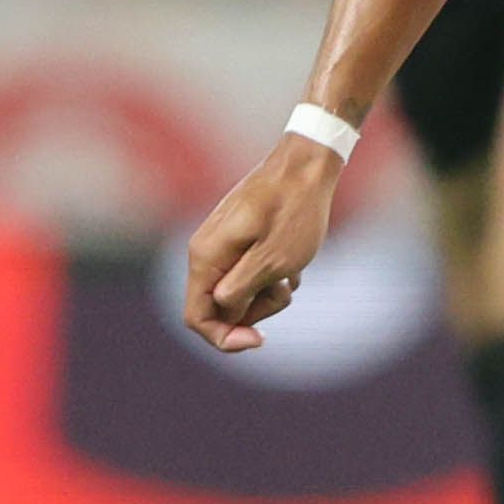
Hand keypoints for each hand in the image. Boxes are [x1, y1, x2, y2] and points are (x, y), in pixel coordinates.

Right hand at [182, 137, 343, 353]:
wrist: (307, 164)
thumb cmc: (294, 210)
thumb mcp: (273, 260)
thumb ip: (241, 291)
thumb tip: (223, 312)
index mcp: (206, 258)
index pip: (196, 318)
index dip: (224, 337)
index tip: (260, 339)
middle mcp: (207, 252)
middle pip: (221, 308)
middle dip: (256, 310)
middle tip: (284, 288)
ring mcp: (223, 246)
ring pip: (240, 293)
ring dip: (269, 293)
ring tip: (292, 270)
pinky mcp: (240, 241)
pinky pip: (252, 275)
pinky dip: (274, 276)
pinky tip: (294, 262)